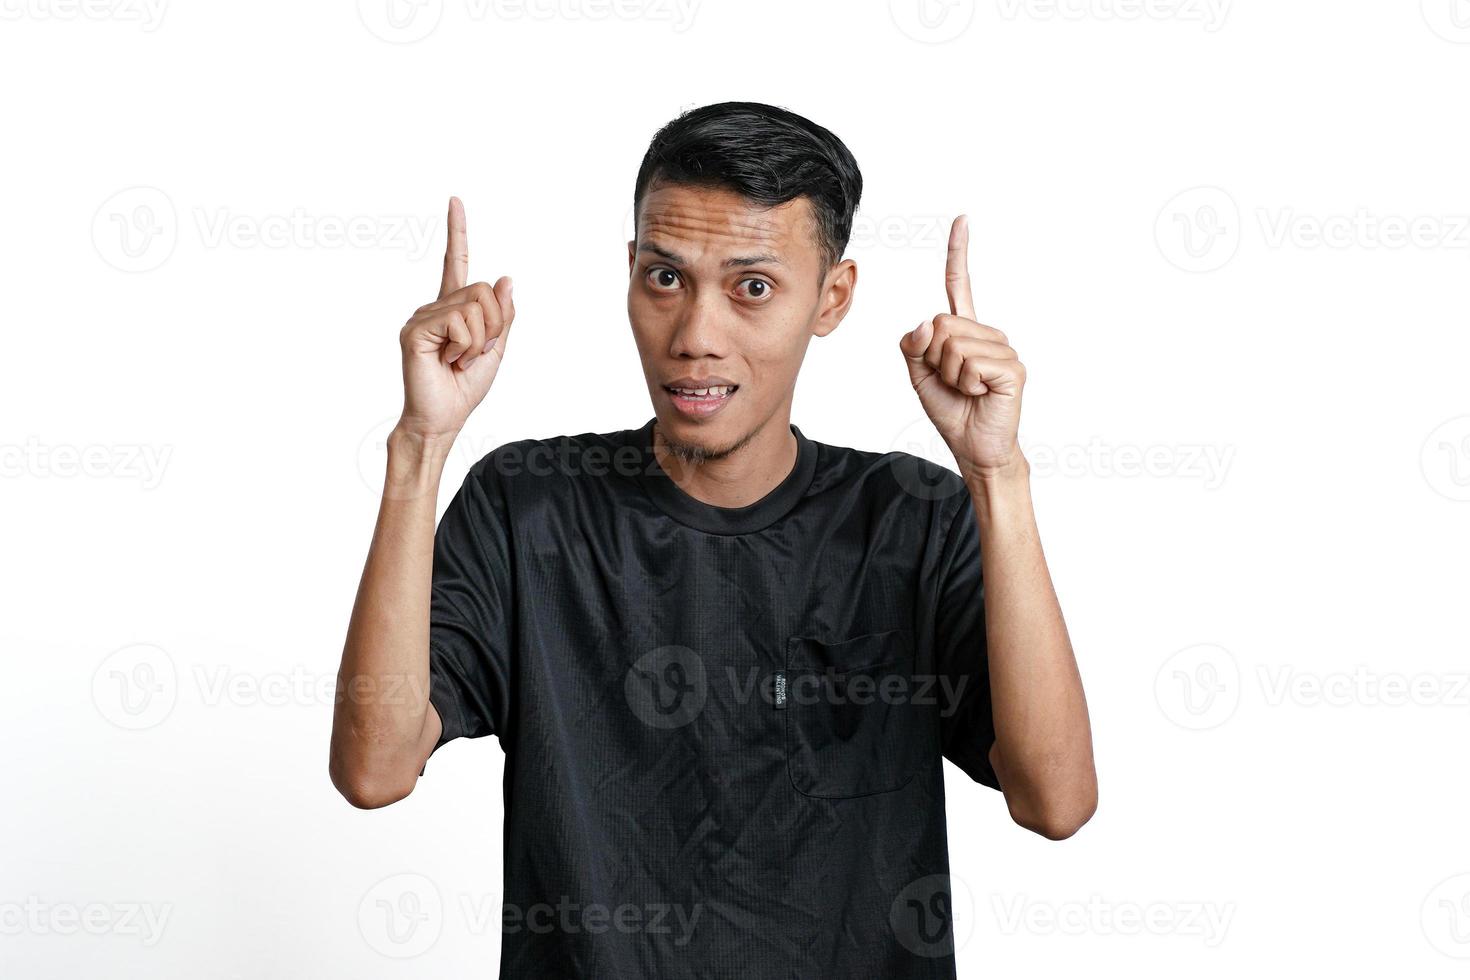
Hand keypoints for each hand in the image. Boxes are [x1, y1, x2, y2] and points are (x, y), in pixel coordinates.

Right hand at [397, 196, 515, 442]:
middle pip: (484, 291)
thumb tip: (506, 277)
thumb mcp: (496, 349)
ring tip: (460, 360)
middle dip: (494, 326)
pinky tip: (449, 361)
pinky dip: (467, 347)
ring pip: (476, 306)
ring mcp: (422, 316)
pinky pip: (460, 323)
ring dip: (480, 340)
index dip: (457, 232)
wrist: (442, 419)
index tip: (455, 200)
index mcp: (452, 308)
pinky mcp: (416, 330)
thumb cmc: (464, 388)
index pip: (456, 263)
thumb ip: (502, 315)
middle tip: (475, 354)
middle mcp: (434, 306)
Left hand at [899, 214, 1024, 477]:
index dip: (959, 253)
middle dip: (934, 359)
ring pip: (953, 347)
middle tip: (952, 382)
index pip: (959, 285)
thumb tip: (928, 322)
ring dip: (950, 376)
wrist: (974, 447)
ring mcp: (1002, 349)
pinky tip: (981, 394)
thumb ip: (913, 346)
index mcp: (964, 331)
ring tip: (968, 391)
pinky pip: (970, 365)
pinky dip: (966, 385)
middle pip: (940, 325)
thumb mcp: (919, 375)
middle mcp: (987, 334)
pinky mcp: (1012, 368)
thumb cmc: (951, 410)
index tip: (961, 220)